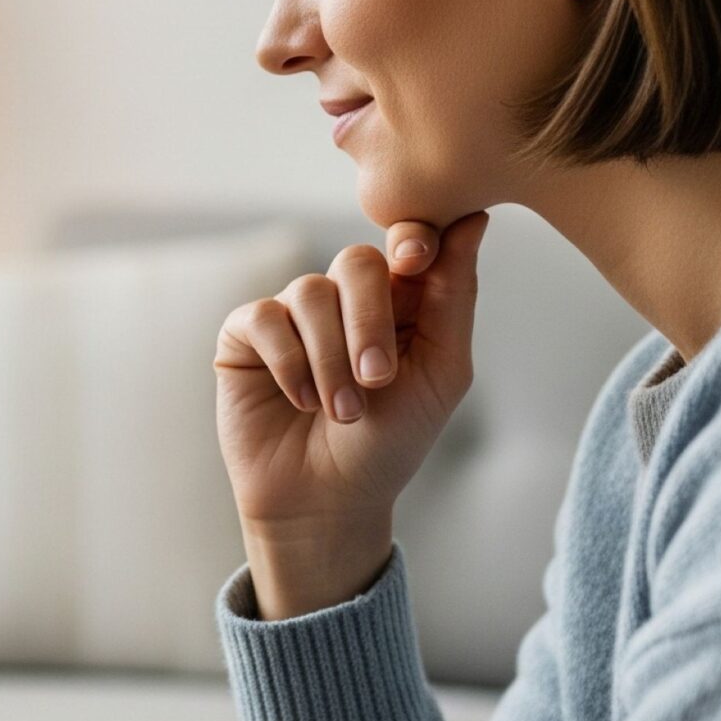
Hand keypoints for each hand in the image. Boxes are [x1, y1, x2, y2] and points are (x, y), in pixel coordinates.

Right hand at [214, 211, 490, 531]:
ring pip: (310, 293)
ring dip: (331, 360)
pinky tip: (300, 401)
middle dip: (370, 321)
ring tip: (342, 411)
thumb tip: (474, 218)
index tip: (416, 259)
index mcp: (399, 300)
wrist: (327, 502)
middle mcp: (344, 299)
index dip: (412, 238)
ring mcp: (293, 314)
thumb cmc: (389, 443)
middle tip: (378, 379)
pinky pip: (264, 318)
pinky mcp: (245, 335)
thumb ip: (454, 297)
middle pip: (356, 261)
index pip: (406, 240)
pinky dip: (289, 363)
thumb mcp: (441, 373)